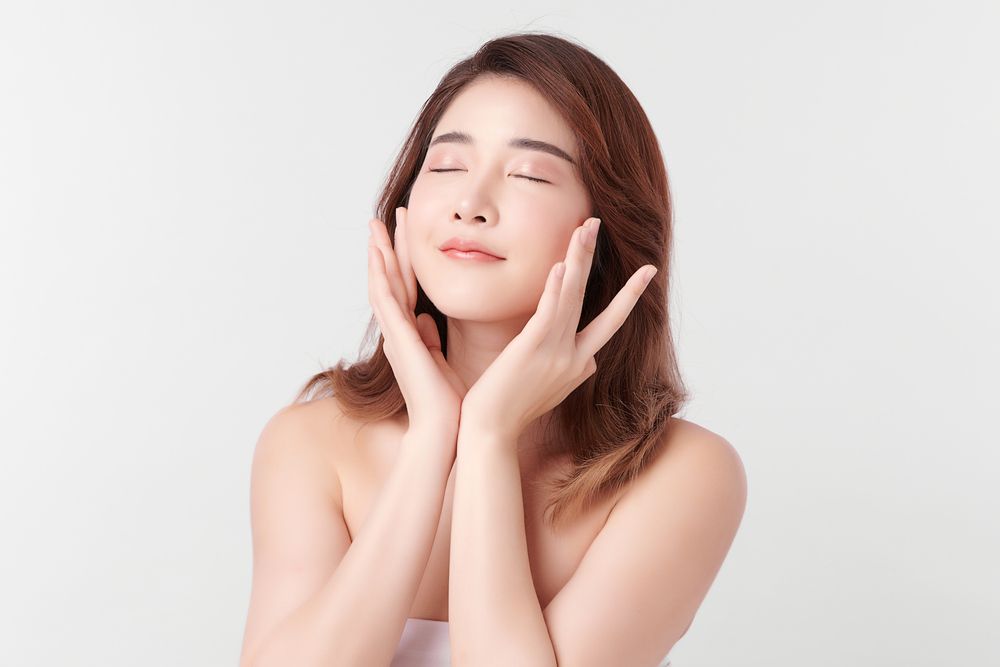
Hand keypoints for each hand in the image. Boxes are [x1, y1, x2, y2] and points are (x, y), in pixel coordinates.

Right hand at [368, 206, 466, 433]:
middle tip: (383, 217)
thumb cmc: (447, 402)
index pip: (405, 288)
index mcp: (410, 335)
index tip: (403, 233)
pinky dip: (381, 277)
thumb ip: (430, 339)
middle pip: (390, 280)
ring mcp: (396, 334)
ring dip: (379, 254)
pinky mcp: (399, 340)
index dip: (402, 260)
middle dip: (386, 248)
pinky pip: (387, 302)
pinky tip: (377, 256)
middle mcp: (398, 331)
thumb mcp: (440, 361)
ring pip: (383, 284)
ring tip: (376, 225)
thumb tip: (426, 318)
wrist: (446, 428)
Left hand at [460, 217, 656, 441]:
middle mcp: (576, 359)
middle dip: (602, 261)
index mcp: (579, 367)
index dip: (620, 297)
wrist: (490, 435)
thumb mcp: (544, 388)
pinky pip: (550, 313)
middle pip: (599, 303)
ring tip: (587, 227)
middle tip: (605, 228)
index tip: (637, 273)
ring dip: (581, 259)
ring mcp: (558, 354)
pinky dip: (557, 289)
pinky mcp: (533, 350)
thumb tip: (579, 360)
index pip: (601, 326)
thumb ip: (559, 366)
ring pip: (575, 298)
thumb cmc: (508, 412)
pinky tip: (562, 266)